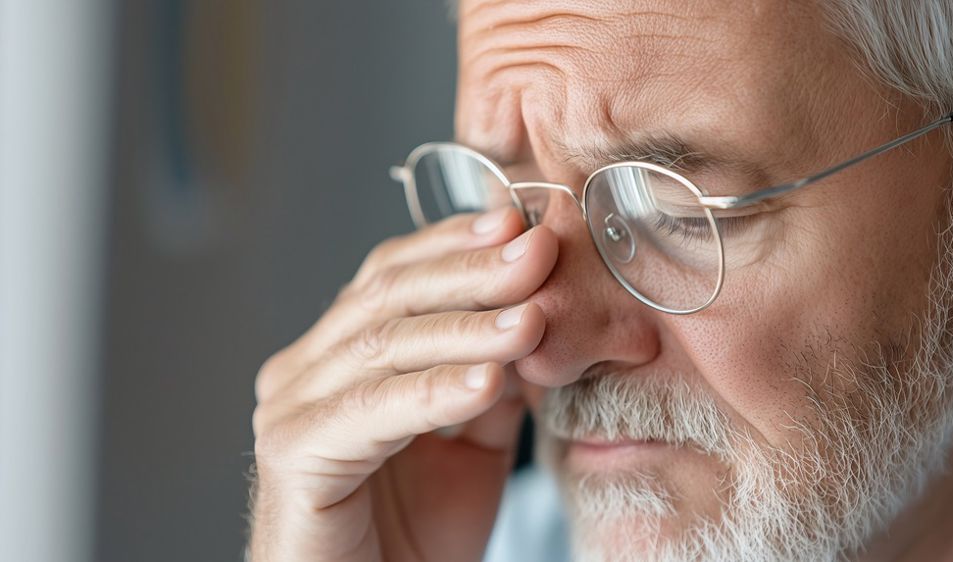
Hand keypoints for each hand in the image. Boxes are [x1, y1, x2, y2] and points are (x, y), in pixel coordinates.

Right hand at [248, 207, 558, 561]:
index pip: (393, 275)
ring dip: (464, 328)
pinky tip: (486, 381)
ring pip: (384, 345)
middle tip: (534, 252)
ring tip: (530, 317)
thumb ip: (491, 380)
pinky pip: (373, 411)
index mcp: (341, 355)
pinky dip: (433, 393)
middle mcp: (305, 369)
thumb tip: (536, 316)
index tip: (518, 224)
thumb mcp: (470, 443)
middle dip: (468, 270)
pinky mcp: (294, 454)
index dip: (454, 244)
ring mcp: (291, 408)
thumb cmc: (411, 537)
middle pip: (387, 295)